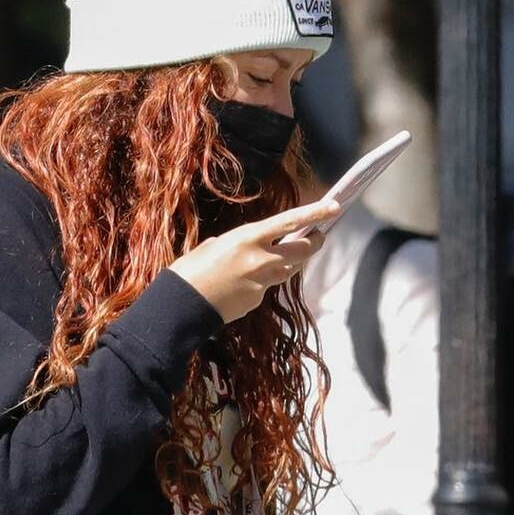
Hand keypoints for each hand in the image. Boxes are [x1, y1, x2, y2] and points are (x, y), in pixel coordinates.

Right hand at [169, 198, 340, 323]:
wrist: (180, 307)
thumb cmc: (190, 271)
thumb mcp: (213, 246)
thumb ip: (238, 244)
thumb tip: (250, 248)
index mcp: (247, 239)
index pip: (289, 223)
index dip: (314, 215)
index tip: (333, 207)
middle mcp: (259, 261)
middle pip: (301, 252)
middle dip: (314, 244)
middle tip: (318, 237)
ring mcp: (260, 284)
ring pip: (287, 270)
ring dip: (290, 262)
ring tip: (283, 256)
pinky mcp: (255, 302)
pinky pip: (265, 289)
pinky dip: (259, 284)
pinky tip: (240, 286)